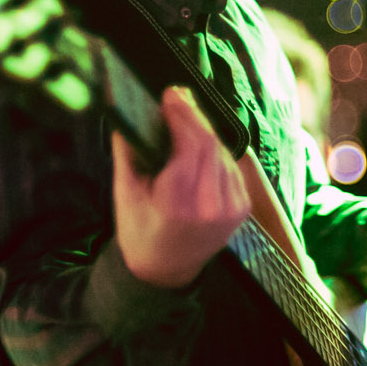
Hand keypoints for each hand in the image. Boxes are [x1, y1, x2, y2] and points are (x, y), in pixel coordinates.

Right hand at [112, 87, 248, 288]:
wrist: (165, 271)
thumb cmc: (140, 233)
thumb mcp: (125, 194)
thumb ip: (128, 152)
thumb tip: (127, 115)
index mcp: (179, 204)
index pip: (191, 144)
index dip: (183, 113)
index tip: (170, 94)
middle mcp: (211, 206)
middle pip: (210, 143)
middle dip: (193, 116)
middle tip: (176, 97)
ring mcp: (231, 208)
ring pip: (222, 152)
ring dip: (204, 132)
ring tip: (184, 119)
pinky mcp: (241, 208)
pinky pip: (230, 166)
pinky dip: (215, 152)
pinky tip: (199, 146)